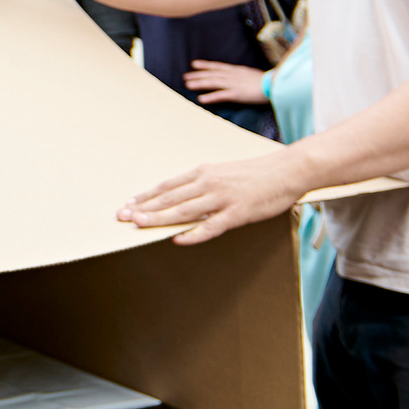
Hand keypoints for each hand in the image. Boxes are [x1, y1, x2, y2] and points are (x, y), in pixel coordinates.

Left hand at [117, 149, 305, 244]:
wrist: (287, 170)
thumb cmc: (257, 173)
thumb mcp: (224, 172)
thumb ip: (203, 184)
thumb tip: (183, 195)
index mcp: (204, 172)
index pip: (168, 185)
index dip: (147, 195)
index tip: (129, 203)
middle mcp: (208, 183)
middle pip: (169, 197)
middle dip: (144, 207)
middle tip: (122, 216)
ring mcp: (222, 198)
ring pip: (184, 210)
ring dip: (159, 218)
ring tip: (139, 224)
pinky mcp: (238, 213)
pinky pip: (211, 226)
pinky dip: (193, 233)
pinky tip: (178, 239)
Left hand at [185, 60, 267, 105]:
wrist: (275, 84)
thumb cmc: (266, 81)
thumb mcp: (251, 74)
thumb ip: (242, 75)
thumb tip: (236, 76)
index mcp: (237, 70)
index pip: (217, 66)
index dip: (205, 65)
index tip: (194, 64)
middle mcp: (233, 75)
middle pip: (212, 74)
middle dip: (197, 75)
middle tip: (185, 76)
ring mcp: (234, 84)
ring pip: (213, 83)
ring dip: (200, 84)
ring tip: (187, 85)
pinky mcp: (237, 94)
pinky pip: (221, 95)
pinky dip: (210, 97)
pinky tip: (201, 99)